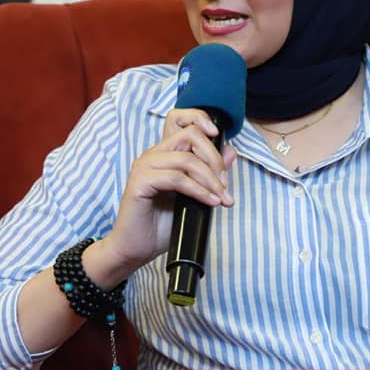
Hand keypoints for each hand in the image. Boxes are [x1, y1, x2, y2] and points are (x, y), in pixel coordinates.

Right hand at [102, 108, 235, 274]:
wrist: (138, 249)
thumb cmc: (162, 224)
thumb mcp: (195, 195)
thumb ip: (210, 172)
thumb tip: (231, 151)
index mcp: (164, 153)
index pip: (182, 122)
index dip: (202, 121)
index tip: (221, 137)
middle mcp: (153, 155)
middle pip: (190, 135)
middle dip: (214, 158)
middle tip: (225, 184)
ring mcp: (144, 167)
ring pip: (187, 159)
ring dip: (210, 179)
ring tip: (221, 198)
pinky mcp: (140, 182)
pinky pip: (177, 178)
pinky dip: (198, 190)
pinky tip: (210, 202)